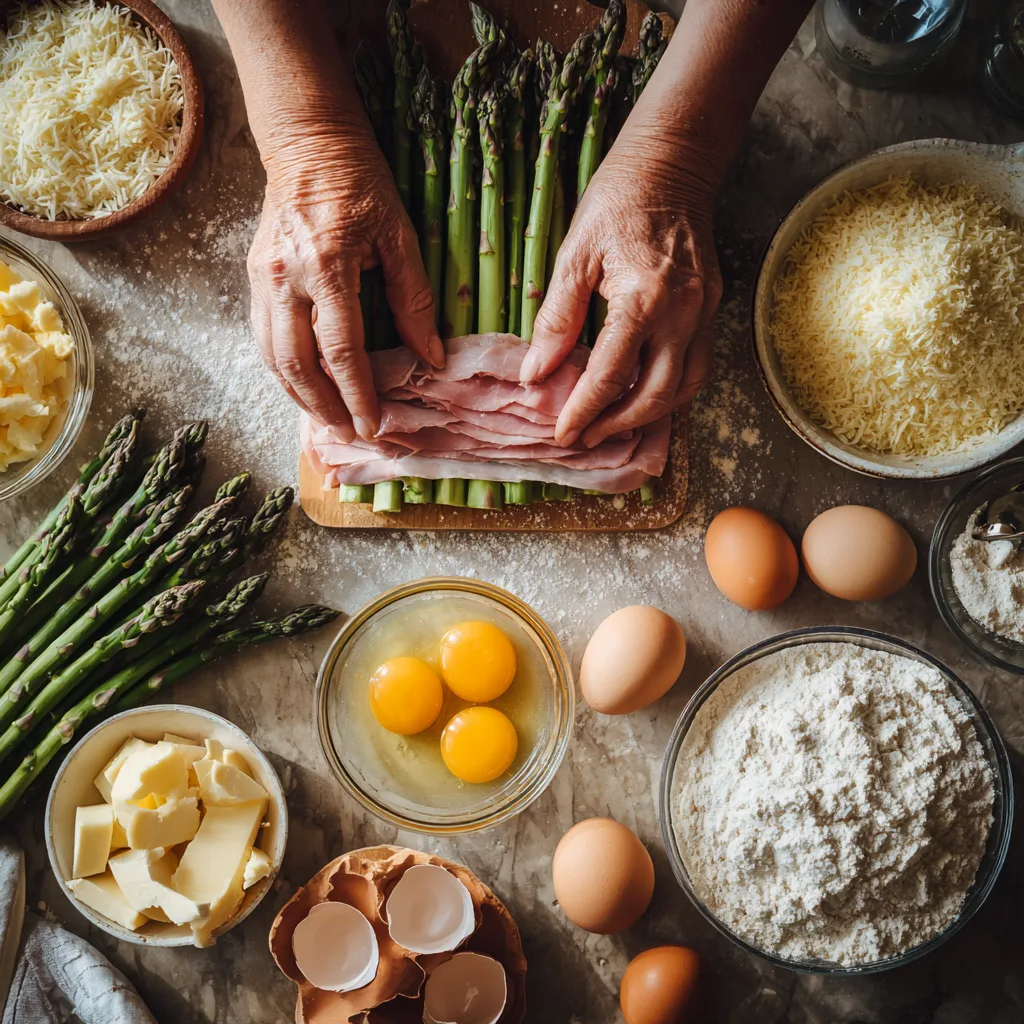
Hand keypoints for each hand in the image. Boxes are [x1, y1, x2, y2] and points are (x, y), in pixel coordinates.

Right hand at [248, 125, 443, 440]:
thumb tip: (431, 356)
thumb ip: (414, 298)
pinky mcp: (252, 279)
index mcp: (325, 266)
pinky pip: (263, 340)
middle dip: (326, 408)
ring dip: (300, 398)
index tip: (375, 426)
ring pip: (273, 359)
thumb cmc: (360, 183)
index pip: (341, 350)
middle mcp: (284, 279)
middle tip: (352, 434)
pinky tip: (304, 389)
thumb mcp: (399, 236)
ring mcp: (261, 280)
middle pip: (298, 366)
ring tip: (329, 422)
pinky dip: (283, 373)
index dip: (358, 395)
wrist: (306, 142)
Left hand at [520, 136, 722, 448]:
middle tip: (585, 437)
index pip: (611, 375)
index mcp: (644, 299)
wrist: (672, 165)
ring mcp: (704, 313)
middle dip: (617, 425)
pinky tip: (642, 395)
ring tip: (611, 423)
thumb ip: (557, 319)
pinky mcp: (711, 309)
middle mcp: (683, 314)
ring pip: (686, 388)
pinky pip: (697, 366)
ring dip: (649, 415)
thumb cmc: (617, 202)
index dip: (583, 411)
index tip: (563, 433)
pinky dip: (670, 390)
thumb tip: (536, 374)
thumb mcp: (574, 255)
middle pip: (656, 396)